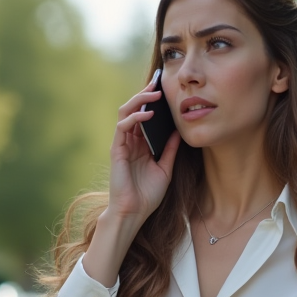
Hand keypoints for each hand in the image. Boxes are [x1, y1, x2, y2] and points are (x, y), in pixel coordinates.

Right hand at [107, 77, 181, 222]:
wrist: (133, 213)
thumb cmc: (147, 195)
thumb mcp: (165, 168)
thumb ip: (170, 149)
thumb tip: (179, 131)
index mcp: (141, 145)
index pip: (145, 117)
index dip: (154, 104)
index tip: (167, 91)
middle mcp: (130, 142)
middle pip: (134, 110)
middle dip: (146, 95)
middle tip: (159, 84)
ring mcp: (122, 144)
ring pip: (126, 113)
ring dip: (139, 100)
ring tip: (154, 92)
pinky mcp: (116, 149)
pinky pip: (123, 126)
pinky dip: (135, 117)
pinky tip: (148, 113)